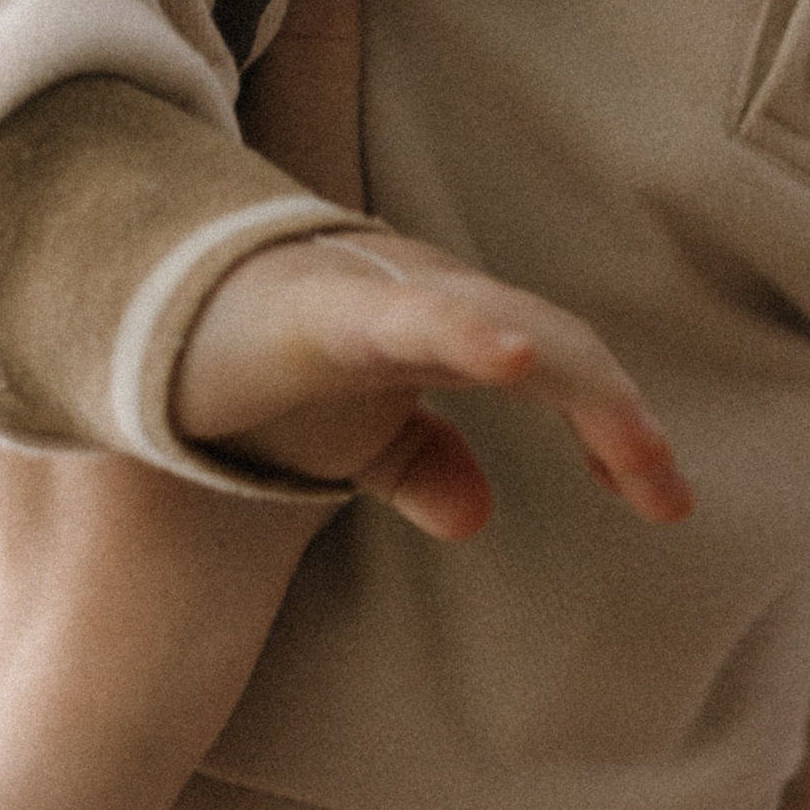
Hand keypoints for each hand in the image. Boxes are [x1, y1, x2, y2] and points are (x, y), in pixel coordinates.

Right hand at [171, 229, 693, 539]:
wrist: (140, 325)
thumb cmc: (257, 367)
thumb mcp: (352, 434)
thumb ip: (419, 462)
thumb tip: (477, 515)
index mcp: (452, 323)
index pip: (564, 368)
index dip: (620, 427)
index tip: (670, 504)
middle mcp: (432, 296)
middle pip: (556, 346)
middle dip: (619, 419)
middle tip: (668, 498)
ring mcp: (379, 294)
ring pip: (503, 325)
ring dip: (575, 381)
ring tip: (637, 441)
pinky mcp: (319, 310)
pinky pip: (401, 317)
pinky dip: (466, 330)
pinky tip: (512, 357)